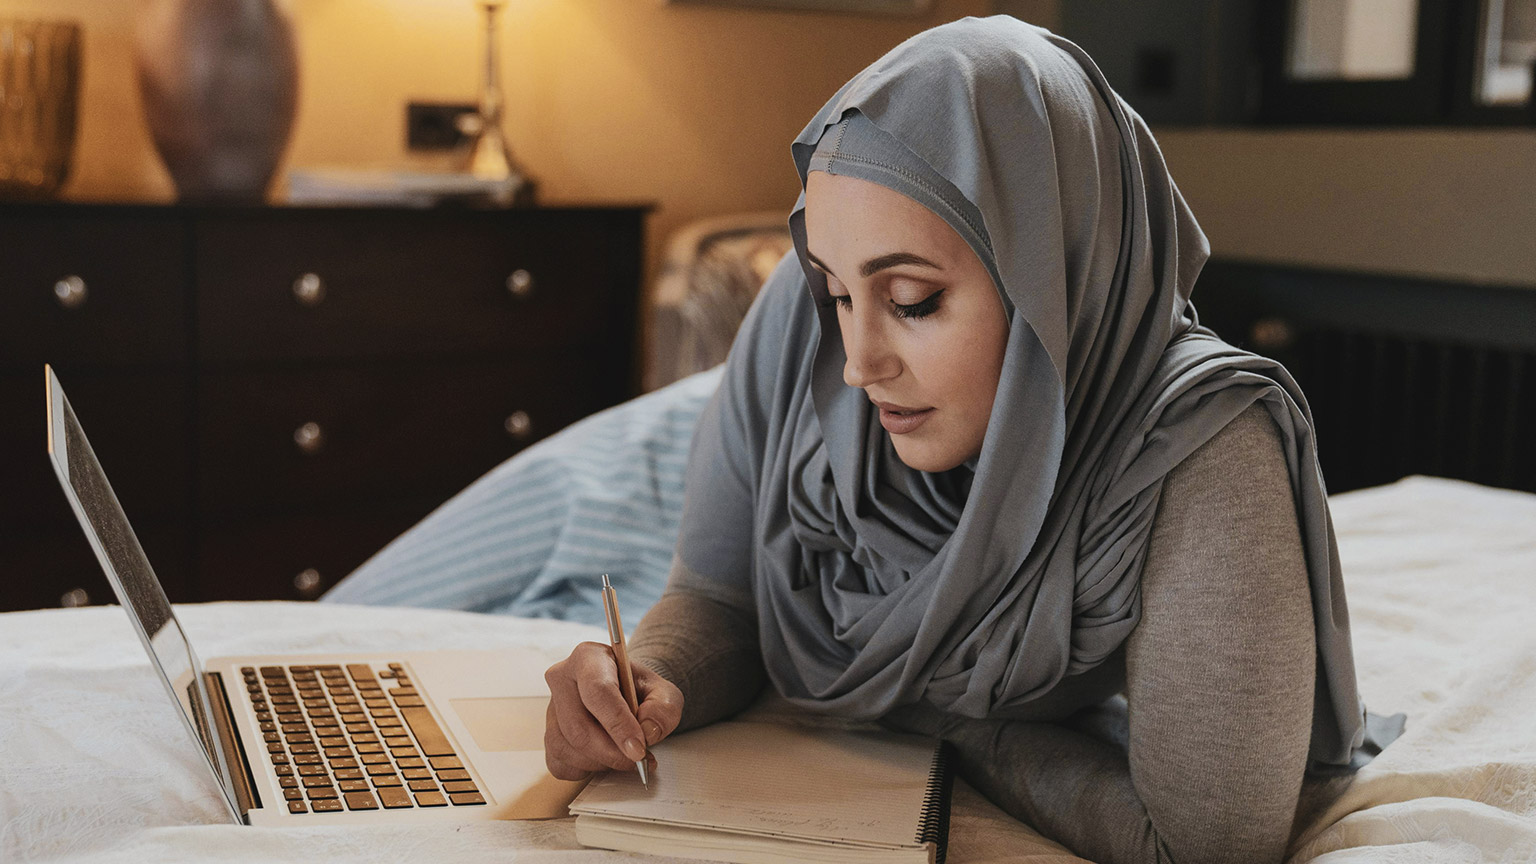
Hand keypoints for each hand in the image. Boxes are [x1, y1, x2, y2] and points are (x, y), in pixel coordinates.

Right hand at [544, 641, 683, 780]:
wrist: (626, 696)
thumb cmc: (639, 691)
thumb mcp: (663, 692)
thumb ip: (664, 709)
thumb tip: (647, 732)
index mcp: (589, 658)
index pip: (598, 691)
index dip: (619, 724)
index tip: (638, 749)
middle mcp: (562, 679)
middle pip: (579, 727)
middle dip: (612, 752)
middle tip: (638, 759)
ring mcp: (551, 709)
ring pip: (568, 748)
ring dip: (602, 762)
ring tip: (624, 754)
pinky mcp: (548, 735)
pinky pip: (560, 764)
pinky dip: (586, 770)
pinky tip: (604, 758)